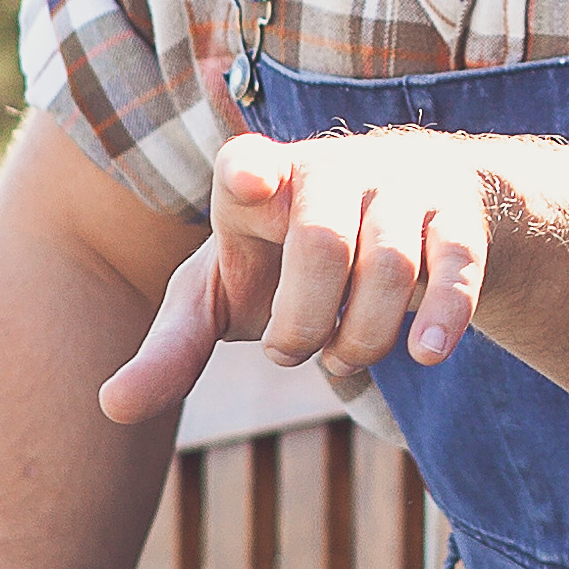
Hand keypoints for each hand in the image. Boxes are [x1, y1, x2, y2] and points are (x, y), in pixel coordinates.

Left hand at [96, 127, 500, 424]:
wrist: (401, 217)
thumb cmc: (284, 261)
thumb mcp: (222, 297)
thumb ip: (174, 347)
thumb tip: (111, 407)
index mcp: (257, 179)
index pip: (248, 160)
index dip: (249, 170)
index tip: (247, 179)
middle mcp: (332, 168)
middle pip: (325, 243)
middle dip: (306, 323)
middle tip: (291, 353)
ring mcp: (400, 184)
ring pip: (392, 264)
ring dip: (364, 336)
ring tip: (344, 357)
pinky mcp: (457, 213)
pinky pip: (456, 263)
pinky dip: (444, 314)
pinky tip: (427, 355)